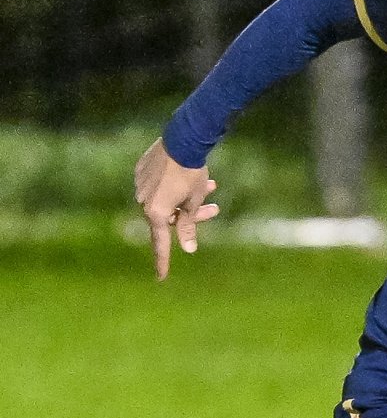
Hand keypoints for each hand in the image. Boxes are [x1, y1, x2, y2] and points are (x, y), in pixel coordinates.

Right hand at [133, 138, 219, 279]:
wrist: (182, 139)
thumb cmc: (192, 172)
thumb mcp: (195, 200)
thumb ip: (189, 225)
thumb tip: (188, 248)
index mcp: (156, 212)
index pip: (161, 243)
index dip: (163, 261)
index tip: (162, 277)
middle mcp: (143, 201)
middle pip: (171, 217)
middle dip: (194, 215)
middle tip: (215, 209)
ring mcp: (140, 186)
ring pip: (167, 200)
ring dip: (189, 198)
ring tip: (212, 186)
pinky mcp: (141, 172)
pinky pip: (160, 186)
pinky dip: (175, 186)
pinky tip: (190, 175)